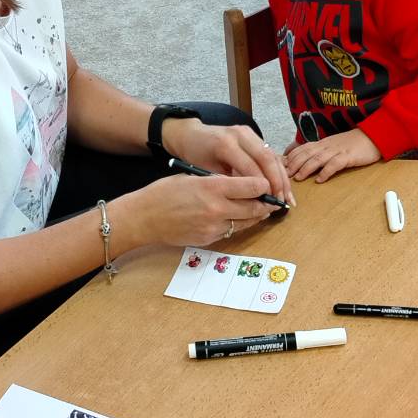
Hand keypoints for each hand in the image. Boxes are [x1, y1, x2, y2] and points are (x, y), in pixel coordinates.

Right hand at [134, 172, 272, 246]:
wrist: (144, 218)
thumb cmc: (164, 193)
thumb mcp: (192, 177)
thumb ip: (216, 181)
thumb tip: (238, 184)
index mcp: (212, 187)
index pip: (251, 187)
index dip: (263, 185)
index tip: (267, 183)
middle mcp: (216, 208)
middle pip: (254, 208)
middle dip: (266, 203)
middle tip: (273, 199)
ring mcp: (213, 227)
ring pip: (246, 222)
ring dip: (256, 216)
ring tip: (262, 210)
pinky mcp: (209, 239)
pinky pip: (231, 231)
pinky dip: (238, 224)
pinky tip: (239, 218)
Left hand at [162, 118, 294, 208]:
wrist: (191, 135)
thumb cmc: (195, 156)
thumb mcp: (206, 173)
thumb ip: (228, 183)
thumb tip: (251, 202)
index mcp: (225, 143)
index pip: (250, 166)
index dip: (262, 186)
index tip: (269, 203)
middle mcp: (240, 134)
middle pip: (266, 158)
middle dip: (277, 182)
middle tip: (283, 202)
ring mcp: (248, 132)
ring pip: (272, 155)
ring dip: (282, 177)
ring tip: (287, 197)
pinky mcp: (253, 134)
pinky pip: (269, 153)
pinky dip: (278, 171)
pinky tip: (283, 186)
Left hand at [284, 129, 380, 182]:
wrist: (372, 137)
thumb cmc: (351, 144)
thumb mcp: (332, 146)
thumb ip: (318, 152)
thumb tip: (303, 161)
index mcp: (322, 144)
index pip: (302, 149)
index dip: (290, 158)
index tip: (280, 167)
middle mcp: (326, 146)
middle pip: (306, 154)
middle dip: (293, 164)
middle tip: (283, 175)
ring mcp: (337, 150)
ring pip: (318, 159)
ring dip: (306, 168)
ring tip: (298, 178)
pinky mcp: (348, 156)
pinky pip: (335, 164)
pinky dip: (326, 171)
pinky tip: (320, 179)